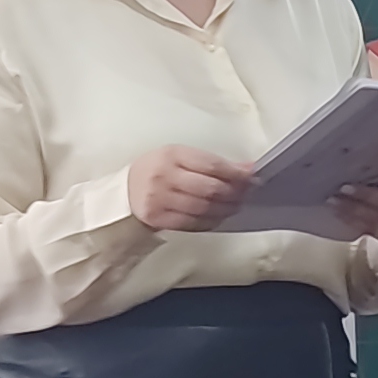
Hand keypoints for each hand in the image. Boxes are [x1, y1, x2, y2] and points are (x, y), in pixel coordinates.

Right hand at [127, 146, 254, 233]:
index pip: (212, 165)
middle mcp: (165, 176)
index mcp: (172, 155)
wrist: (126, 190)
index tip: (251, 177)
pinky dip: (211, 221)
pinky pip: (192, 223)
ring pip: (203, 208)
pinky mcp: (158, 218)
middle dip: (234, 193)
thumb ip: (211, 163)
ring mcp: (160, 199)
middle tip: (247, 194)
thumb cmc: (158, 170)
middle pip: (210, 189)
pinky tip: (219, 216)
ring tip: (236, 206)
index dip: (236, 173)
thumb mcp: (180, 157)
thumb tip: (246, 169)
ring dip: (226, 209)